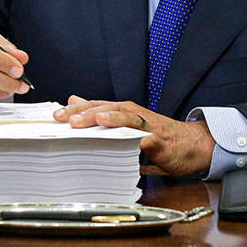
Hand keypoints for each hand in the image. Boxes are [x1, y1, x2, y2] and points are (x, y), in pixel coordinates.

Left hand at [54, 97, 214, 177]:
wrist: (191, 145)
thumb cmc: (158, 136)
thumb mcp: (127, 125)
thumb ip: (102, 114)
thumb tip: (74, 101)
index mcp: (123, 111)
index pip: (95, 107)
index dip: (74, 111)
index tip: (54, 117)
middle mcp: (132, 113)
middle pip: (104, 109)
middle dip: (81, 114)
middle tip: (62, 119)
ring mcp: (145, 124)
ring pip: (120, 117)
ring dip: (100, 118)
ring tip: (82, 121)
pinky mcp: (157, 139)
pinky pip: (140, 136)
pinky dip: (127, 134)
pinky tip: (116, 136)